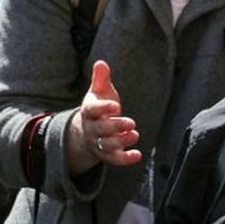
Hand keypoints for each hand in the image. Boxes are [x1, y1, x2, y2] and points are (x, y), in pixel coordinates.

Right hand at [64, 60, 141, 174]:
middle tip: (131, 122)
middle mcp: (91, 128)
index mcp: (88, 111)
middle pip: (101, 129)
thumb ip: (100, 79)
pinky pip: (114, 159)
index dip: (103, 108)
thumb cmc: (97, 107)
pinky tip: (138, 155)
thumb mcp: (98, 91)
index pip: (92, 110)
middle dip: (115, 127)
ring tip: (135, 135)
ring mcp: (98, 143)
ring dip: (121, 142)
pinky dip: (125, 159)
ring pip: (106, 145)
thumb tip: (101, 63)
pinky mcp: (106, 154)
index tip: (116, 106)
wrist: (86, 131)